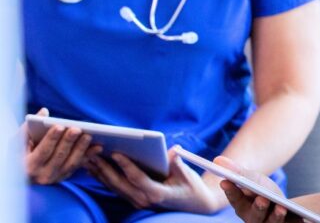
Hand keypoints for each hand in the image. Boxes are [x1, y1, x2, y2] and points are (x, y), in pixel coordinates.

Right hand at [24, 108, 101, 184]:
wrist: (24, 174)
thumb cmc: (20, 153)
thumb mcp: (18, 142)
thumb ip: (28, 127)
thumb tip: (44, 112)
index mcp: (28, 166)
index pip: (42, 151)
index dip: (51, 139)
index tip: (59, 126)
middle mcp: (42, 175)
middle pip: (59, 156)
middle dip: (68, 142)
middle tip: (77, 129)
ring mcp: (56, 178)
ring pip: (71, 163)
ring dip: (81, 148)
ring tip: (89, 135)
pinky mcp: (65, 176)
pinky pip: (79, 166)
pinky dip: (89, 156)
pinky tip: (98, 146)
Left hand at [86, 148, 224, 213]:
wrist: (195, 204)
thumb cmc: (192, 187)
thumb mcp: (187, 174)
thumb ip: (177, 162)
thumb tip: (171, 150)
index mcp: (158, 194)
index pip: (138, 178)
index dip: (126, 165)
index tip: (116, 153)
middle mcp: (145, 200)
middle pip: (120, 184)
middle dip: (105, 168)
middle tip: (93, 153)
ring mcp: (138, 201)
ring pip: (114, 187)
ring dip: (100, 173)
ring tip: (88, 158)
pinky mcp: (135, 199)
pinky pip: (116, 189)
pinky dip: (105, 178)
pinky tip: (95, 169)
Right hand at [217, 156, 301, 222]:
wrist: (286, 206)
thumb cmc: (265, 191)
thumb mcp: (254, 180)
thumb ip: (238, 172)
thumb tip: (217, 160)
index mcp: (242, 206)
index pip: (235, 199)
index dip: (231, 191)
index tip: (225, 181)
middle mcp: (254, 219)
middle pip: (254, 216)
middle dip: (257, 208)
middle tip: (262, 199)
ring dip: (275, 217)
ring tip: (281, 208)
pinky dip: (290, 221)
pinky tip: (295, 214)